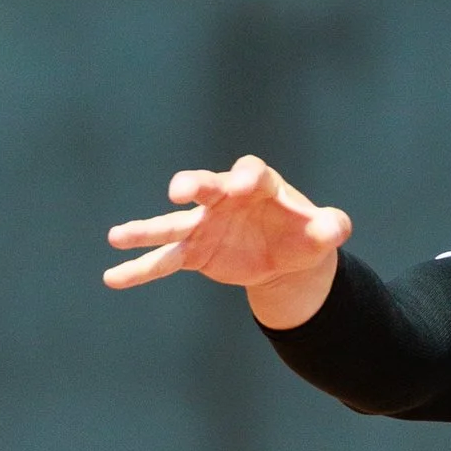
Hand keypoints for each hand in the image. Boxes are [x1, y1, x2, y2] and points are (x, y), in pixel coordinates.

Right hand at [104, 154, 351, 326]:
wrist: (287, 256)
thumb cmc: (304, 233)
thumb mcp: (324, 232)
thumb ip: (331, 226)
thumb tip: (337, 227)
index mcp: (259, 185)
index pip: (250, 173)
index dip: (244, 178)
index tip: (240, 187)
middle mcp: (225, 198)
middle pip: (205, 186)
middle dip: (194, 186)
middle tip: (180, 190)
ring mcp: (204, 224)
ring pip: (173, 224)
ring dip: (145, 230)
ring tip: (116, 237)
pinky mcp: (194, 251)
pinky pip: (164, 260)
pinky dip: (140, 269)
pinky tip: (113, 277)